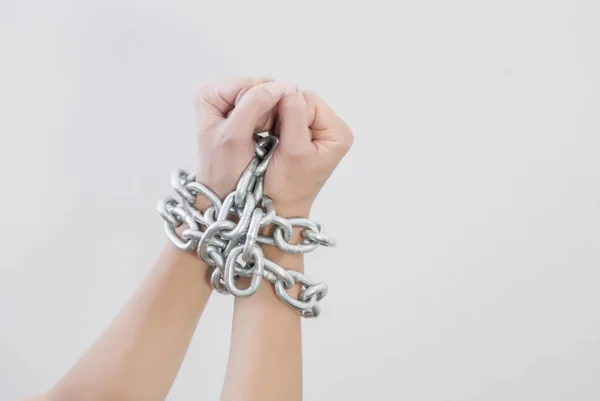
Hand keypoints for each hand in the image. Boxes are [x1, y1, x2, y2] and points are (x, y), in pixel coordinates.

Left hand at [193, 77, 296, 200]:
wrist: (224, 195)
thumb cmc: (223, 172)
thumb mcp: (235, 136)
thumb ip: (253, 106)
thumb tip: (281, 86)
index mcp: (209, 93)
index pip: (251, 84)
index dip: (264, 104)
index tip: (262, 129)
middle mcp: (219, 95)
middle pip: (260, 89)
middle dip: (268, 111)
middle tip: (264, 135)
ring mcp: (233, 105)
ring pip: (268, 100)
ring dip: (273, 118)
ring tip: (266, 139)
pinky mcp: (246, 116)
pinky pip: (269, 111)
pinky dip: (273, 123)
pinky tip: (269, 138)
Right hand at [264, 91, 353, 216]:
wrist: (277, 209)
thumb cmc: (285, 188)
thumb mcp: (292, 150)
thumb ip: (294, 116)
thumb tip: (288, 87)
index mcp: (337, 133)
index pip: (309, 100)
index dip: (287, 110)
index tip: (274, 132)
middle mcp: (332, 130)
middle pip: (301, 101)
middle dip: (282, 114)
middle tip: (271, 138)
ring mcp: (318, 133)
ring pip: (291, 108)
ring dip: (276, 120)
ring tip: (270, 142)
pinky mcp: (304, 137)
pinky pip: (286, 118)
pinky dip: (275, 125)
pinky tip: (271, 141)